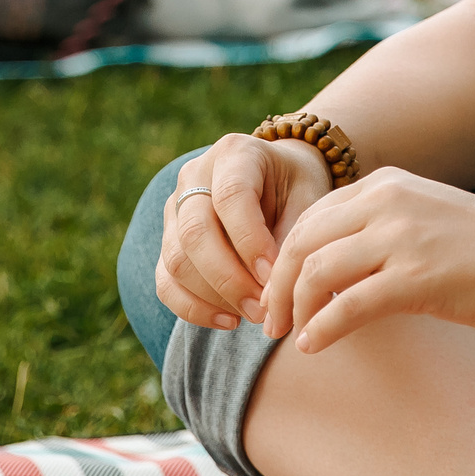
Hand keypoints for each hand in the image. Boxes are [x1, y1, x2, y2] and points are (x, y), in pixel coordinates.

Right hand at [157, 135, 335, 331]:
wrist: (277, 179)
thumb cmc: (297, 188)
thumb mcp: (308, 199)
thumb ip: (291, 241)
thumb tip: (273, 300)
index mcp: (234, 154)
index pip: (231, 197)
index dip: (250, 242)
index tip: (274, 276)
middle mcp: (194, 176)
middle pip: (194, 232)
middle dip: (230, 279)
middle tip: (264, 310)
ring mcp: (175, 208)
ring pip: (176, 260)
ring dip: (214, 297)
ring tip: (255, 315)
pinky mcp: (168, 241)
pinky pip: (166, 282)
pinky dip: (193, 308)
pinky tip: (229, 322)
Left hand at [261, 167, 474, 354]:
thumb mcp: (423, 216)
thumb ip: (379, 229)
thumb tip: (334, 269)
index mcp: (384, 185)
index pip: (310, 217)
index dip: (284, 257)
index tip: (278, 290)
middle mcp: (385, 203)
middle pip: (301, 242)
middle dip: (278, 284)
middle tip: (271, 319)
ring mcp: (400, 239)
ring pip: (316, 271)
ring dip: (295, 309)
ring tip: (290, 335)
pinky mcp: (416, 278)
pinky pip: (348, 305)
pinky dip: (323, 328)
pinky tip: (314, 346)